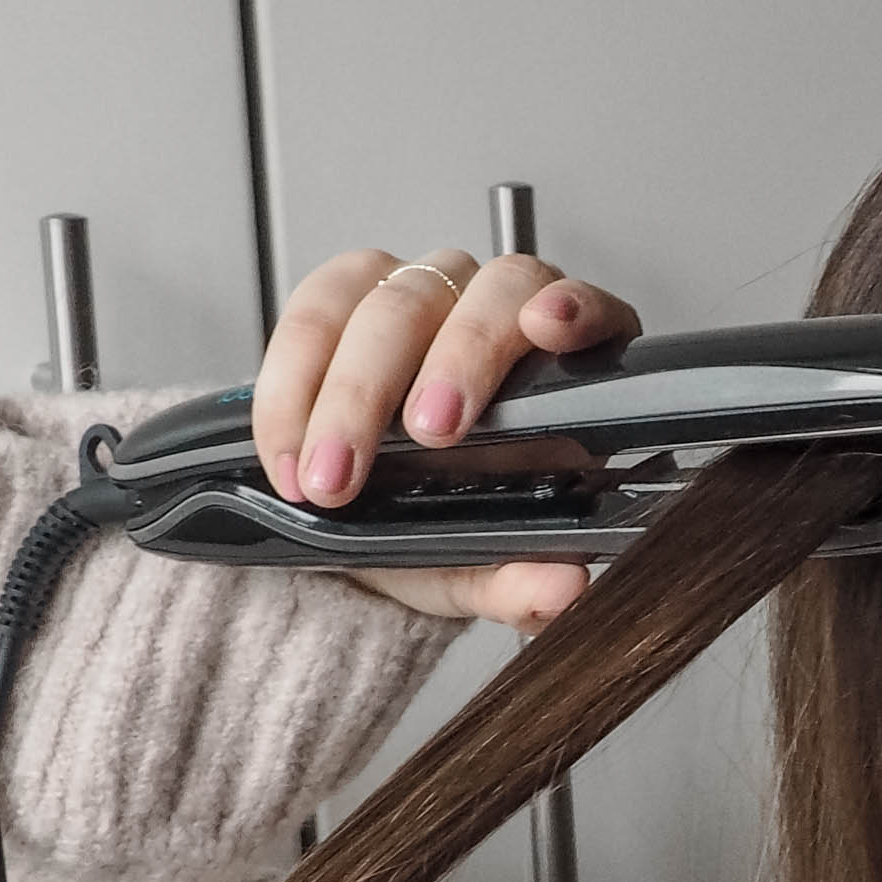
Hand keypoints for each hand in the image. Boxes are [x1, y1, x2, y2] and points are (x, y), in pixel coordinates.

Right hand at [248, 246, 645, 632]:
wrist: (354, 529)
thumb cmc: (439, 527)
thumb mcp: (479, 572)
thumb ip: (522, 584)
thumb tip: (563, 588)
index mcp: (561, 371)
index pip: (592, 311)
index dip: (577, 309)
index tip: (552, 328)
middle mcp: (497, 311)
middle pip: (487, 297)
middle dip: (456, 362)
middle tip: (429, 433)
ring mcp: (421, 293)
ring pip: (394, 300)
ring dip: (355, 391)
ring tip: (333, 474)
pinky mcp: (342, 293)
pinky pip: (313, 312)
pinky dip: (292, 389)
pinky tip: (288, 452)